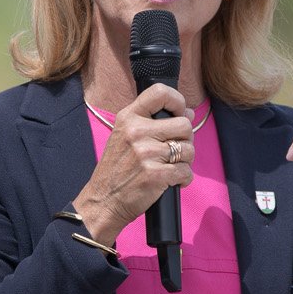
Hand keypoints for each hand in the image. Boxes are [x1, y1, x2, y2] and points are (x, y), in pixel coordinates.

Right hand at [73, 83, 192, 244]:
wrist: (103, 200)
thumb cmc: (117, 169)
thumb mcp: (124, 135)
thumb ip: (152, 121)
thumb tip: (188, 112)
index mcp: (128, 118)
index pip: (160, 92)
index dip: (178, 101)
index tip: (179, 113)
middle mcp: (137, 132)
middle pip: (184, 124)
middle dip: (185, 139)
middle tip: (173, 150)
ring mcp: (146, 153)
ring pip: (189, 149)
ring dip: (185, 161)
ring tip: (170, 166)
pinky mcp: (155, 174)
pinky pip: (186, 171)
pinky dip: (183, 179)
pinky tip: (171, 181)